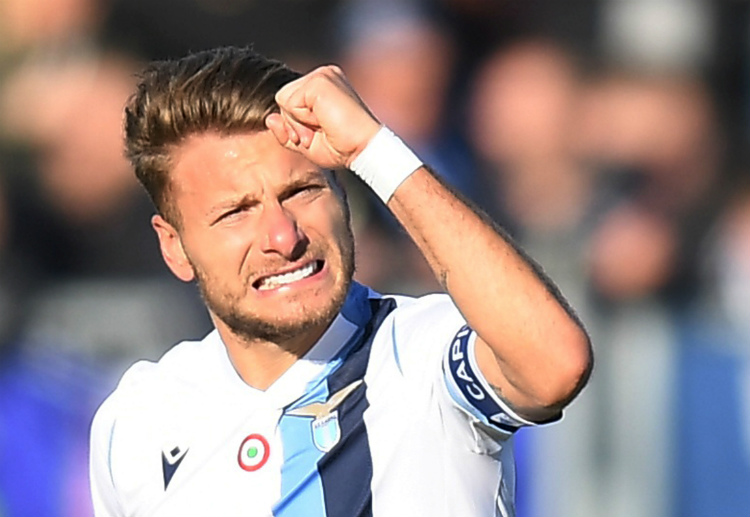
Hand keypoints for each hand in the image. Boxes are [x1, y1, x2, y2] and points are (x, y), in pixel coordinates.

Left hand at [265, 65, 380, 168]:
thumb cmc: (342, 148)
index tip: (317, 135)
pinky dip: (301, 119)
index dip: (295, 125)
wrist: (364, 148)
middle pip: (283, 98)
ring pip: (283, 100)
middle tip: (318, 134)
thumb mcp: (307, 142)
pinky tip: (322, 122)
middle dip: (294, 124)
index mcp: (322, 86)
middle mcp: (322, 75)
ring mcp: (321, 75)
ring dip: (298, 123)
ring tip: (321, 128)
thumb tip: (269, 119)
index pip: (288, 101)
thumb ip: (286, 130)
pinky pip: (289, 102)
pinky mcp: (319, 80)